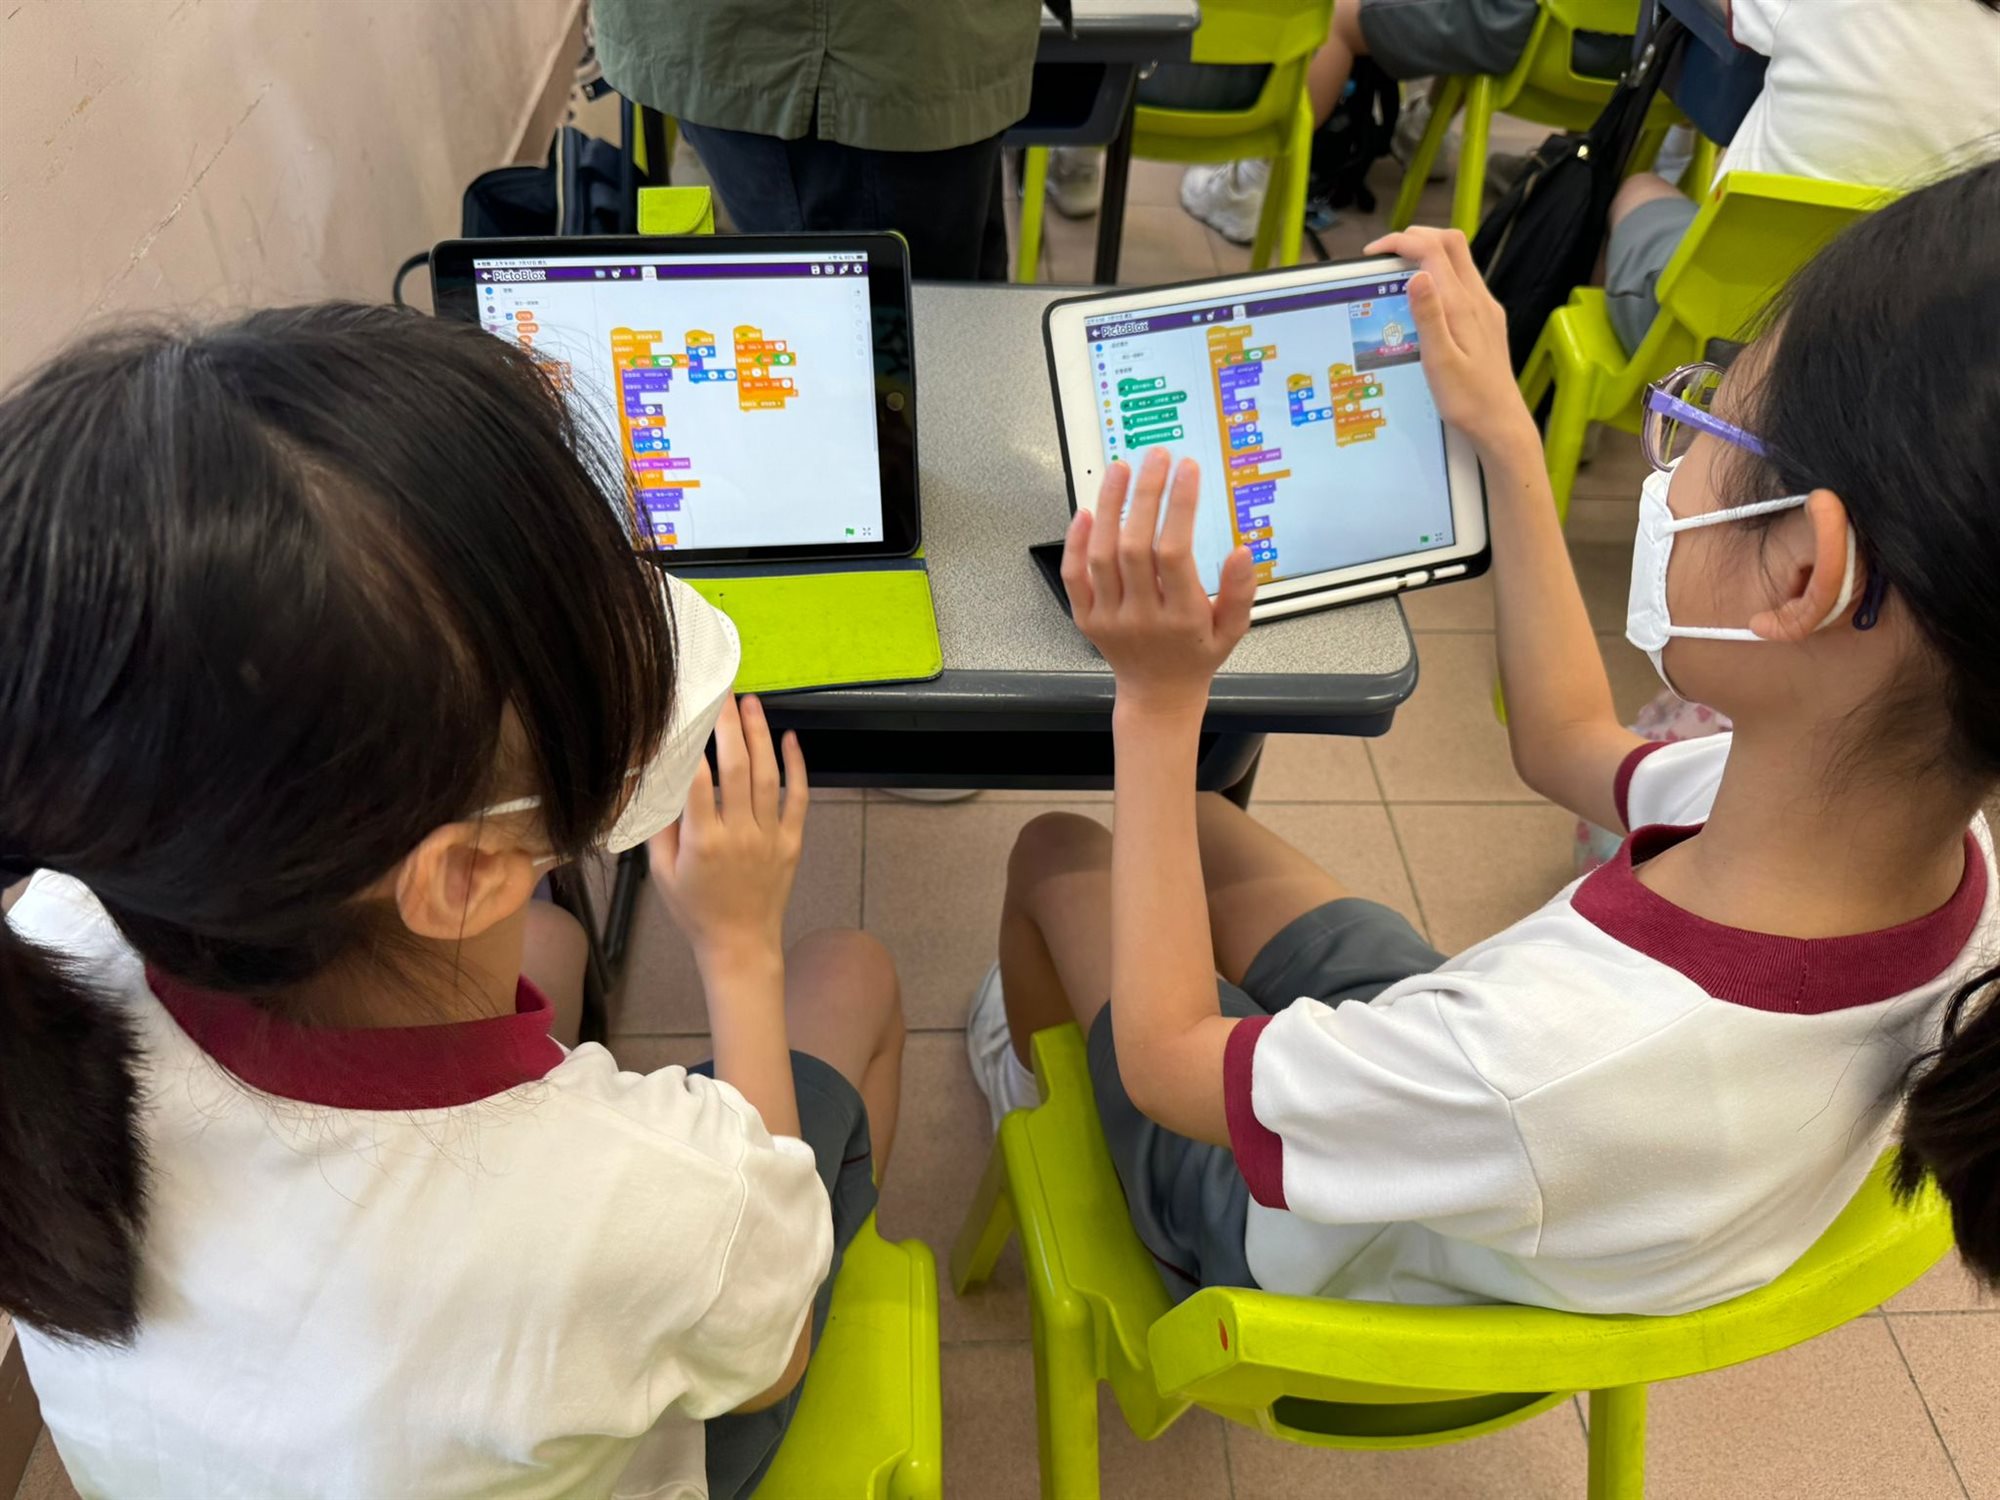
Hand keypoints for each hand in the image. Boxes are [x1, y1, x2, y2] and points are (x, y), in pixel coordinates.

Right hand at [649, 694, 806, 976]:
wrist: (740, 945)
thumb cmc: (695, 910)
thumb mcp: (661, 873)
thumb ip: (660, 828)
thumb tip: (658, 782)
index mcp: (703, 842)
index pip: (698, 782)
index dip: (694, 745)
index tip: (688, 713)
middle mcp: (739, 835)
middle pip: (737, 769)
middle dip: (730, 726)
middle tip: (724, 693)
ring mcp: (769, 837)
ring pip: (767, 776)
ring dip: (760, 735)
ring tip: (752, 703)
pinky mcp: (791, 841)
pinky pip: (799, 798)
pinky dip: (797, 766)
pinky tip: (790, 738)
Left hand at [1061, 447, 1254, 718]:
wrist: (1158, 694)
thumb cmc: (1197, 655)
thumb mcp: (1233, 630)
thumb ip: (1240, 591)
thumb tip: (1242, 551)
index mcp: (1182, 617)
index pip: (1175, 552)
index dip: (1179, 506)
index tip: (1187, 469)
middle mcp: (1141, 617)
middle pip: (1135, 546)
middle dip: (1146, 494)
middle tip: (1156, 456)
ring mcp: (1109, 618)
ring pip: (1101, 555)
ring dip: (1109, 506)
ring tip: (1120, 469)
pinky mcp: (1085, 618)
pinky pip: (1073, 576)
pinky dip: (1076, 542)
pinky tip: (1087, 510)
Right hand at [1364, 228, 1534, 456]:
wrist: (1501, 423)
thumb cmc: (1468, 401)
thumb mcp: (1440, 362)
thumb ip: (1429, 316)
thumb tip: (1416, 276)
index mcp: (1463, 306)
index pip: (1433, 251)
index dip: (1401, 241)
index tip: (1374, 251)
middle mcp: (1478, 299)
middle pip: (1451, 243)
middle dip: (1415, 237)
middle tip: (1384, 253)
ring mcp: (1484, 308)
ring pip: (1458, 259)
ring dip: (1427, 253)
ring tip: (1397, 270)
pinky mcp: (1486, 320)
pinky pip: (1462, 281)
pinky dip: (1438, 274)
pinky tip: (1422, 298)